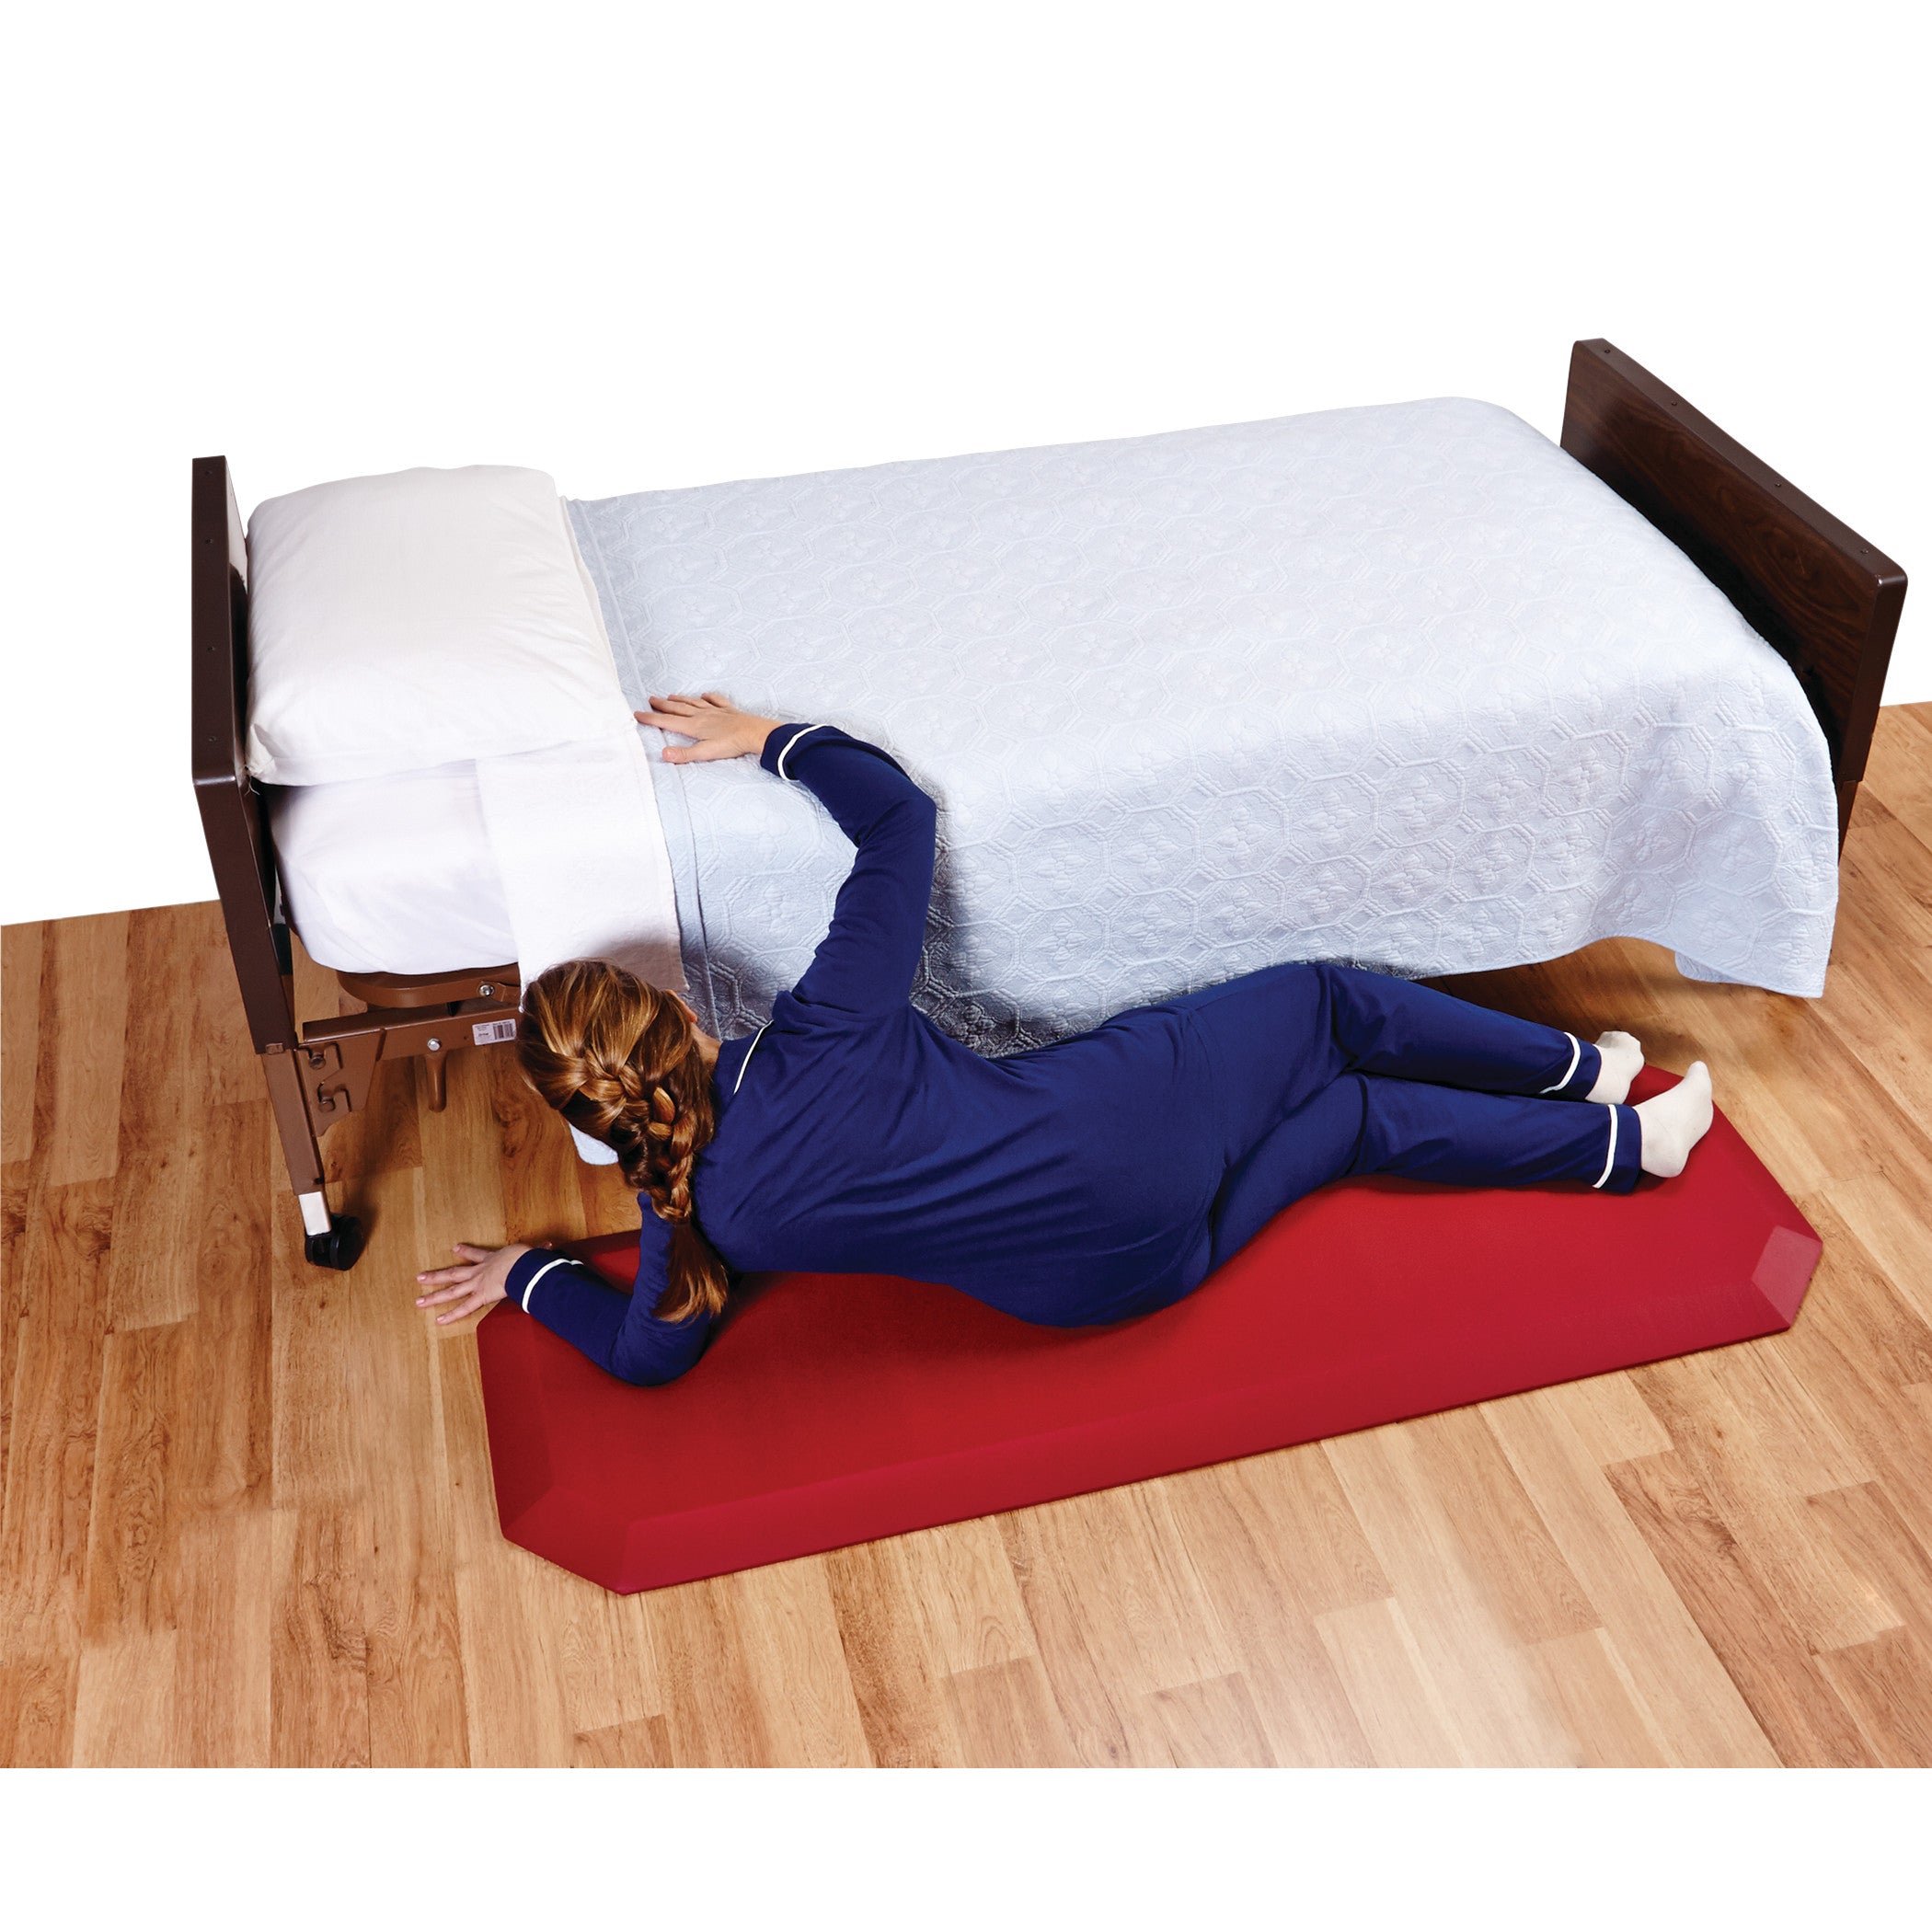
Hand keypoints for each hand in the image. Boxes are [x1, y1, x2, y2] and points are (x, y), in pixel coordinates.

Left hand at [415, 1241, 533, 1324]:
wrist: (523, 1264)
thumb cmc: (528, 1257)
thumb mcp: (532, 1252)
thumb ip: (541, 1251)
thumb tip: (551, 1246)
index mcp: (492, 1258)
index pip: (476, 1254)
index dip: (464, 1252)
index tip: (454, 1249)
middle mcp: (480, 1271)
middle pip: (454, 1273)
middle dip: (437, 1276)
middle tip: (420, 1277)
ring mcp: (477, 1284)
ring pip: (452, 1290)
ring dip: (434, 1295)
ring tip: (418, 1300)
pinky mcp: (481, 1296)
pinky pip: (464, 1308)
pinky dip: (451, 1314)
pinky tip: (438, 1320)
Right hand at [634, 692, 783, 764]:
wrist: (754, 733)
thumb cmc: (731, 744)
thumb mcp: (705, 753)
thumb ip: (684, 754)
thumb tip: (663, 754)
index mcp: (694, 726)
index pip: (668, 721)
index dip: (652, 718)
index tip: (637, 714)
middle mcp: (702, 716)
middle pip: (678, 709)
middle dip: (663, 705)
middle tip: (650, 700)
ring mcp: (716, 712)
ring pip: (694, 703)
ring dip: (681, 699)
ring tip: (670, 696)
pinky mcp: (729, 711)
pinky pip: (716, 701)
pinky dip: (709, 697)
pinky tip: (705, 695)